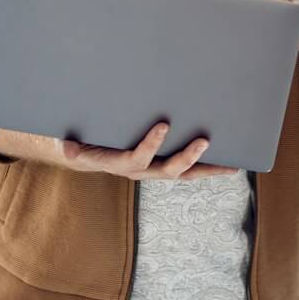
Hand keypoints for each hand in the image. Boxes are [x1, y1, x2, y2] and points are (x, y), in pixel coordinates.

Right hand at [56, 121, 237, 179]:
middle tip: (205, 140)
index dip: (150, 144)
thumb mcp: (76, 146)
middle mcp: (143, 171)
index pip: (137, 157)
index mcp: (122, 164)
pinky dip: (210, 169)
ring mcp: (157, 170)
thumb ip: (71, 147)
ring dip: (208, 169)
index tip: (163, 125)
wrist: (92, 155)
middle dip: (187, 157)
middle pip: (168, 170)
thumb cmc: (86, 145)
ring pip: (185, 174)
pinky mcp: (167, 166)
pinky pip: (191, 171)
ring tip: (231, 164)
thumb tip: (66, 147)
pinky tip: (232, 164)